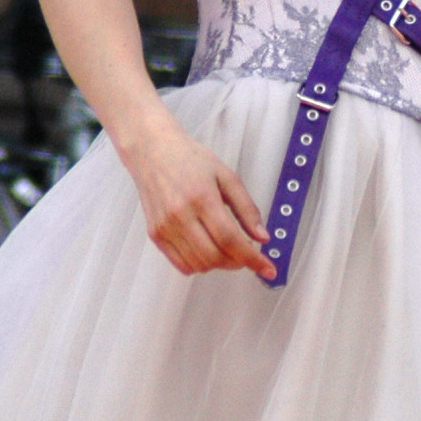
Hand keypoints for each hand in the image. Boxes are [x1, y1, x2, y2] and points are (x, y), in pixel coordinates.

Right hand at [127, 116, 274, 279]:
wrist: (152, 151)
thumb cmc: (190, 159)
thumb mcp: (226, 176)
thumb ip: (246, 208)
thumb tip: (263, 237)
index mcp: (201, 198)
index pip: (230, 239)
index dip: (252, 258)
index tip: (268, 269)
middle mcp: (180, 216)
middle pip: (214, 256)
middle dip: (238, 262)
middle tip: (248, 254)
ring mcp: (165, 228)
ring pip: (199, 265)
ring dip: (220, 265)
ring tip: (228, 249)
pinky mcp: (155, 235)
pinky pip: (181, 264)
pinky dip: (200, 265)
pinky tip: (208, 250)